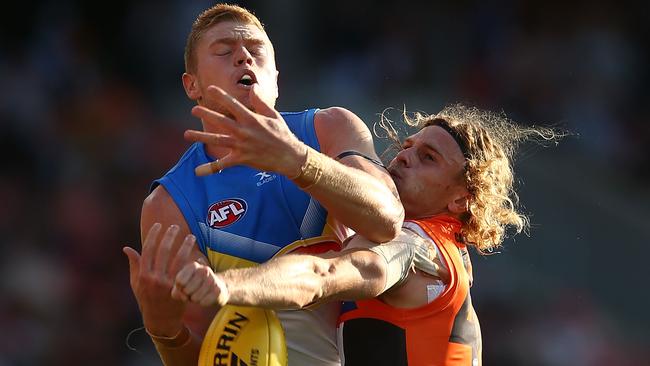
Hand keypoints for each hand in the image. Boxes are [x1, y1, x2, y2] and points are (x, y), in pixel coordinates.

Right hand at [123, 223, 199, 335]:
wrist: (159, 319)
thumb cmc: (146, 299)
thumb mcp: (136, 283)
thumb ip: (134, 264)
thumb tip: (126, 248)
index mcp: (143, 275)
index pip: (148, 249)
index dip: (153, 235)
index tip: (158, 225)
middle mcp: (154, 278)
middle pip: (163, 251)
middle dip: (170, 236)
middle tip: (175, 226)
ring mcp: (168, 284)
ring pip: (179, 260)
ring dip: (185, 246)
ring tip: (191, 237)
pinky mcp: (180, 289)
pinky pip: (187, 272)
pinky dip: (193, 261)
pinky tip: (198, 253)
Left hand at [172, 262, 229, 306]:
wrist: (219, 287)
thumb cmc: (197, 286)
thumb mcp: (185, 284)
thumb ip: (177, 289)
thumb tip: (176, 294)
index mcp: (194, 266)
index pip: (179, 280)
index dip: (179, 288)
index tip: (184, 286)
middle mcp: (204, 270)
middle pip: (186, 290)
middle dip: (187, 295)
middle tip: (193, 292)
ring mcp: (212, 280)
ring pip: (194, 298)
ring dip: (195, 299)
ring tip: (200, 294)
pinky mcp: (217, 290)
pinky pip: (203, 302)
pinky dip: (203, 302)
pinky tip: (207, 297)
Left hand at [185, 84, 306, 176]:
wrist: (289, 156)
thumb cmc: (282, 134)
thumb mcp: (273, 115)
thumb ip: (260, 102)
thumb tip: (253, 87)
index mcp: (252, 119)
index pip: (233, 105)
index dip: (221, 96)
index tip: (211, 89)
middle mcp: (244, 131)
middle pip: (221, 121)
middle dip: (206, 115)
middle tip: (194, 110)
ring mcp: (241, 146)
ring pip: (217, 140)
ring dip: (201, 136)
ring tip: (187, 134)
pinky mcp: (241, 159)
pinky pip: (222, 164)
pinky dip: (210, 168)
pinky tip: (198, 171)